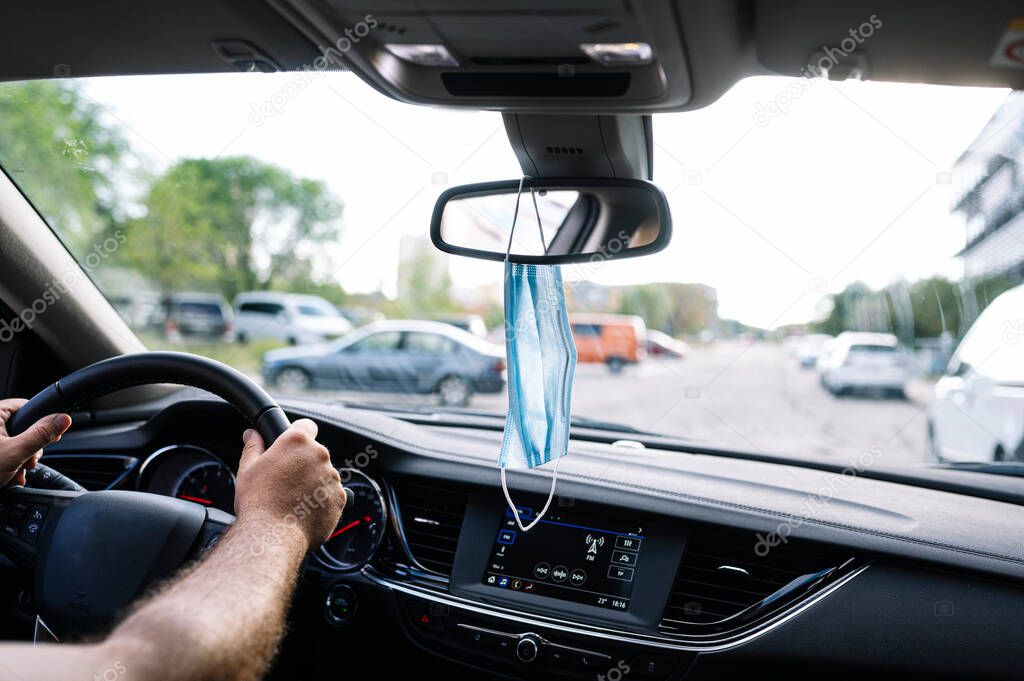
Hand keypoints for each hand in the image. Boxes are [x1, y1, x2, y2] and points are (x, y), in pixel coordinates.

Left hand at [0, 399, 71, 486]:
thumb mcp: (15, 452)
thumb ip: (41, 434)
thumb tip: (63, 419)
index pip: (24, 406)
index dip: (41, 421)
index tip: (52, 435)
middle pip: (21, 427)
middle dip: (30, 447)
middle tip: (29, 460)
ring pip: (14, 442)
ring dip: (22, 459)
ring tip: (19, 472)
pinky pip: (3, 452)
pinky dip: (10, 464)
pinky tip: (11, 476)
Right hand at [233, 419, 344, 548]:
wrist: (272, 535)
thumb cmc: (257, 502)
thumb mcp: (247, 469)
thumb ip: (253, 447)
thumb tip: (251, 435)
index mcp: (297, 442)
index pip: (306, 425)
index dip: (299, 434)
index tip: (292, 447)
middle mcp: (319, 455)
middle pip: (316, 453)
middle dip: (304, 463)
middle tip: (286, 481)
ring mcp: (332, 477)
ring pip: (325, 475)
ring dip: (315, 482)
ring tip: (294, 500)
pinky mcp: (340, 498)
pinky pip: (333, 495)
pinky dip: (323, 501)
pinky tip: (305, 511)